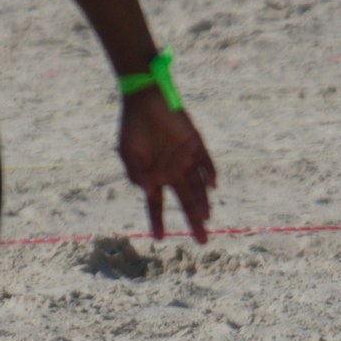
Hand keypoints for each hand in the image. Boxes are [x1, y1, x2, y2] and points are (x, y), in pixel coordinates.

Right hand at [118, 91, 214, 242]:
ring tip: (206, 218)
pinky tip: (213, 186)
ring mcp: (186, 159)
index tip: (160, 238)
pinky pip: (207, 162)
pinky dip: (210, 173)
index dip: (158, 221)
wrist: (145, 100)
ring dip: (203, 202)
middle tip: (203, 240)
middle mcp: (172, 172)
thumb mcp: (127, 153)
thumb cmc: (133, 127)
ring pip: (199, 187)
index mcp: (154, 176)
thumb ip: (136, 173)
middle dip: (194, 221)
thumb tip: (148, 192)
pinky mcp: (196, 144)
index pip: (157, 205)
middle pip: (186, 201)